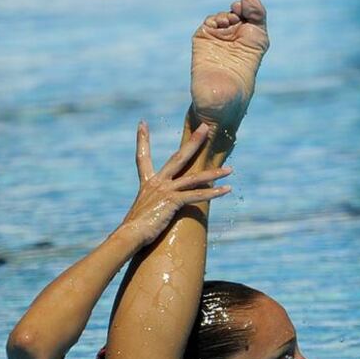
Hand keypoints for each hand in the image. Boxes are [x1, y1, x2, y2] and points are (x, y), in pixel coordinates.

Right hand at [123, 121, 231, 246]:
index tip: (142, 123)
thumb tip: (149, 216)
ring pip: (194, 178)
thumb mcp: (142, 213)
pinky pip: (197, 196)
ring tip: (230, 170)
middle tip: (206, 127)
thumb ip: (150, 208)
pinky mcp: (172, 201)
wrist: (129, 235)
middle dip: (194, 141)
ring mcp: (165, 190)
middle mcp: (157, 183)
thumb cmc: (133, 230)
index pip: (142, 157)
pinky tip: (227, 190)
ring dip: (214, 174)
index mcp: (147, 183)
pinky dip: (213, 193)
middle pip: (178, 157)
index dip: (142, 139)